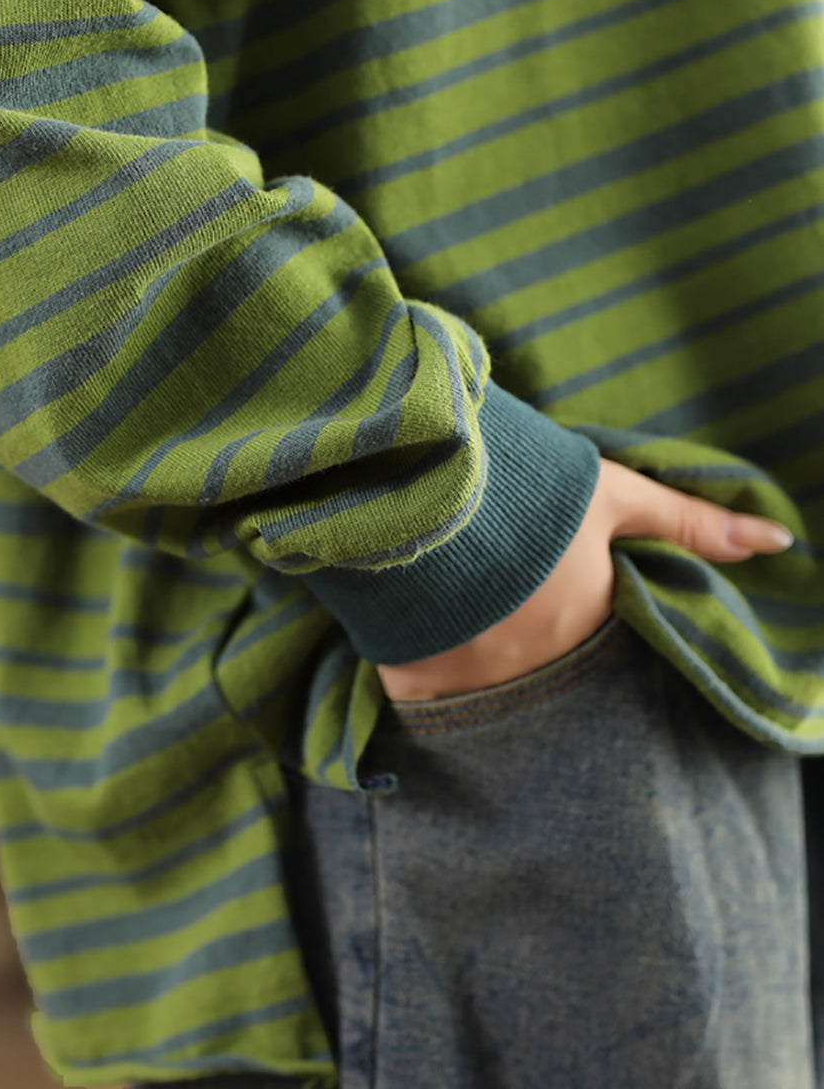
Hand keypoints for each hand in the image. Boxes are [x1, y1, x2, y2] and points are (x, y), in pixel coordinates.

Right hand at [375, 458, 793, 702]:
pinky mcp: (414, 682)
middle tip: (515, 615)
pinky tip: (423, 656)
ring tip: (467, 628)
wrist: (420, 488)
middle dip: (538, 654)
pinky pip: (429, 706)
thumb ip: (691, 524)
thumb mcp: (614, 494)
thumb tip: (780, 542)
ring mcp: (474, 681)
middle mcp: (538, 666)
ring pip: (490, 693)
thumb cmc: (530, 488)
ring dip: (485, 668)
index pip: (603, 647)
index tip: (567, 603)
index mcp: (588, 622)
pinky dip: (431, 687)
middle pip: (548, 675)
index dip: (588, 625)